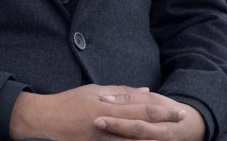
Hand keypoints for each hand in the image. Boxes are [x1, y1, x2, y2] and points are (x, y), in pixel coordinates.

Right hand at [10, 85, 195, 140]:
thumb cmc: (67, 103)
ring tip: (173, 137)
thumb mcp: (92, 90)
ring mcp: (104, 140)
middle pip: (144, 126)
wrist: (43, 121)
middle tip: (183, 121)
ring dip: (155, 139)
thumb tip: (145, 90)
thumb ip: (119, 92)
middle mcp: (108, 124)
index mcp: (107, 106)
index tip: (179, 110)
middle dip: (165, 124)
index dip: (163, 110)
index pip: (141, 108)